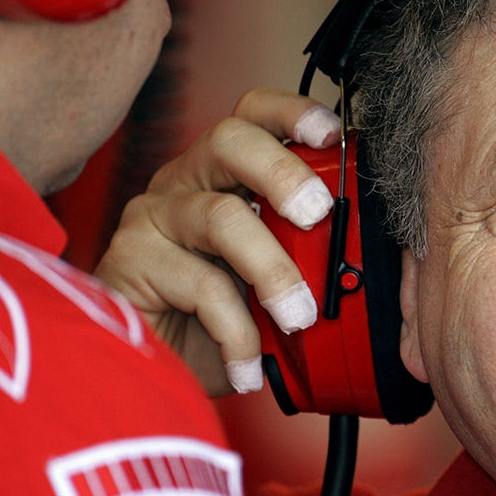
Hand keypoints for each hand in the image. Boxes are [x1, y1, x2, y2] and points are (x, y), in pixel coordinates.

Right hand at [95, 88, 340, 395]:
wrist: (157, 381)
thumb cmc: (220, 329)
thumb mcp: (275, 286)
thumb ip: (309, 257)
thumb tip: (366, 252)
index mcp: (223, 176)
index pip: (251, 116)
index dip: (291, 113)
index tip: (332, 133)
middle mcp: (183, 183)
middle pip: (229, 140)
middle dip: (283, 172)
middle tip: (319, 216)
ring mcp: (151, 218)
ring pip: (221, 216)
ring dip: (273, 270)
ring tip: (299, 318)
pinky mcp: (128, 261)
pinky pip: (201, 285)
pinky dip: (238, 331)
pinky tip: (248, 365)